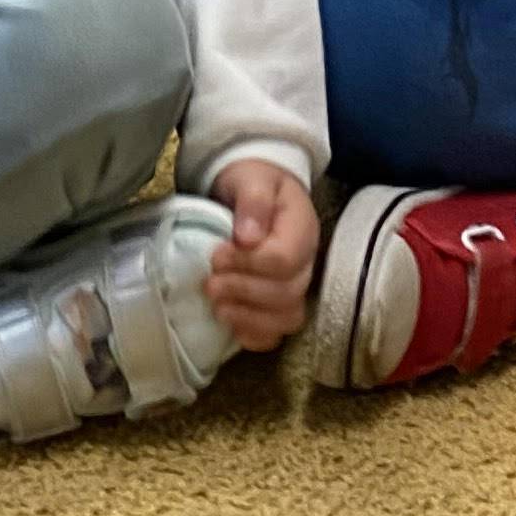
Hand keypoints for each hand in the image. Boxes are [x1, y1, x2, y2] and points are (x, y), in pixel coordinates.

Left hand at [206, 161, 316, 350]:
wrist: (255, 191)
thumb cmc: (254, 184)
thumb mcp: (252, 179)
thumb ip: (253, 202)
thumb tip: (247, 237)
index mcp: (302, 230)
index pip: (284, 260)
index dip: (249, 264)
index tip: (217, 254)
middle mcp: (306, 263)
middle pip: (287, 293)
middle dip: (243, 291)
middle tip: (209, 283)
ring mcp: (295, 287)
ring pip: (287, 318)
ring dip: (248, 318)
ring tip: (217, 306)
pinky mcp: (278, 305)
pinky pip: (277, 333)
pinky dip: (254, 336)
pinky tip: (230, 325)